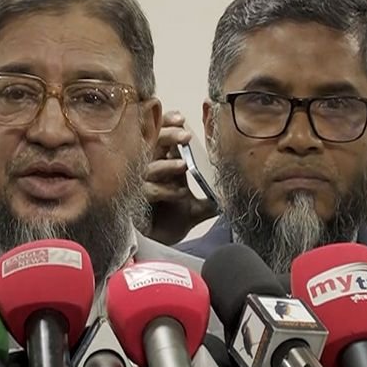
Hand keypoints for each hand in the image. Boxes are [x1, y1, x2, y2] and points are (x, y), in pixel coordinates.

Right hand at [142, 110, 218, 244]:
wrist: (160, 246)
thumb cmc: (171, 221)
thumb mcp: (197, 209)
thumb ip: (211, 200)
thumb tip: (231, 194)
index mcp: (163, 163)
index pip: (161, 134)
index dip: (168, 123)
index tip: (182, 120)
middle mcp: (149, 169)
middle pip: (151, 143)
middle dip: (168, 136)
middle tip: (185, 136)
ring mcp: (140, 184)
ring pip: (147, 166)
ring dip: (165, 164)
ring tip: (183, 166)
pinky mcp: (135, 201)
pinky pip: (147, 190)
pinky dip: (164, 190)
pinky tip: (179, 194)